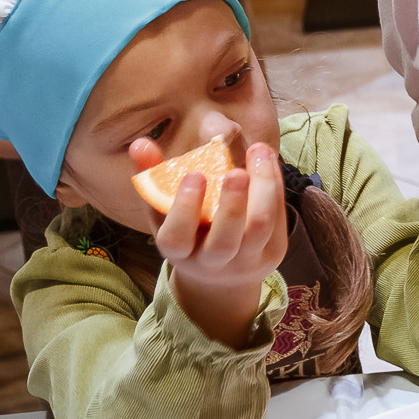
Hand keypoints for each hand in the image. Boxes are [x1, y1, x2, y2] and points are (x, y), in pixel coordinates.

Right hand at [134, 137, 288, 349]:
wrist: (221, 275)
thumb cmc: (188, 231)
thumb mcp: (165, 212)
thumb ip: (153, 177)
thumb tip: (140, 143)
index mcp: (179, 251)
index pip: (176, 237)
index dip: (184, 208)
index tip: (194, 175)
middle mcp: (212, 261)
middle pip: (224, 241)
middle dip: (231, 205)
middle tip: (235, 171)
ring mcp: (245, 260)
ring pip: (260, 228)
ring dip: (264, 188)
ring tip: (259, 151)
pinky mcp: (273, 252)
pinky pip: (279, 219)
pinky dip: (276, 186)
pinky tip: (268, 160)